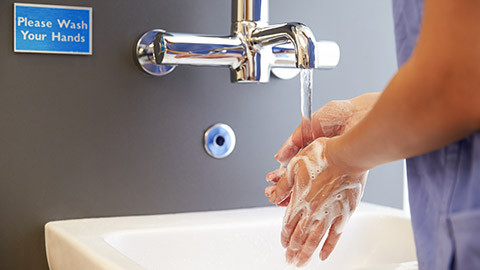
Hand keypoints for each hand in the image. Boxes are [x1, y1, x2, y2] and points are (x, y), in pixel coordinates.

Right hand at [265, 93, 376, 199]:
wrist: (359, 115)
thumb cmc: (339, 114)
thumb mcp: (308, 126)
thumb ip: (293, 142)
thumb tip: (279, 158)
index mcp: (313, 149)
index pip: (293, 166)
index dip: (281, 174)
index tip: (272, 180)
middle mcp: (321, 161)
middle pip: (299, 178)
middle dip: (284, 187)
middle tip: (272, 194)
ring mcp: (332, 169)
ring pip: (310, 185)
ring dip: (294, 193)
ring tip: (280, 199)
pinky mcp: (343, 173)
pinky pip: (326, 189)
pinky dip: (312, 195)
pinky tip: (299, 199)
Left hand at [270, 138, 366, 266]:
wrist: (347, 156)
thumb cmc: (323, 156)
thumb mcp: (294, 166)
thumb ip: (284, 185)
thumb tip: (273, 197)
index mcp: (299, 200)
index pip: (288, 225)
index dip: (284, 236)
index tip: (283, 244)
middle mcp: (312, 211)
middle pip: (299, 237)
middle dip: (292, 251)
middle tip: (290, 260)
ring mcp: (329, 215)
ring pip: (314, 241)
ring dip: (306, 254)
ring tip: (301, 263)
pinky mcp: (344, 215)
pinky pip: (334, 236)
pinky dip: (328, 248)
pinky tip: (323, 256)